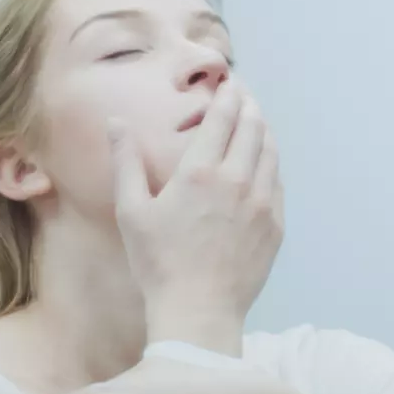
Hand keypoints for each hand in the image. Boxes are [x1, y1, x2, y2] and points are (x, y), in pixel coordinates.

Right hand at [110, 79, 283, 353]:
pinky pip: (277, 185)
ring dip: (264, 132)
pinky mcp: (275, 227)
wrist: (199, 309)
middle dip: (250, 106)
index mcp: (201, 172)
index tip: (231, 84)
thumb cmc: (158, 263)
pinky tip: (265, 164)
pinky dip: (271, 165)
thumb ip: (126, 162)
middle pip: (253, 129)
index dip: (229, 97)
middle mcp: (237, 181)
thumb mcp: (132, 211)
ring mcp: (261, 204)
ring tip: (257, 121)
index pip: (223, 120)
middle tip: (246, 95)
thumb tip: (116, 123)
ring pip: (270, 154)